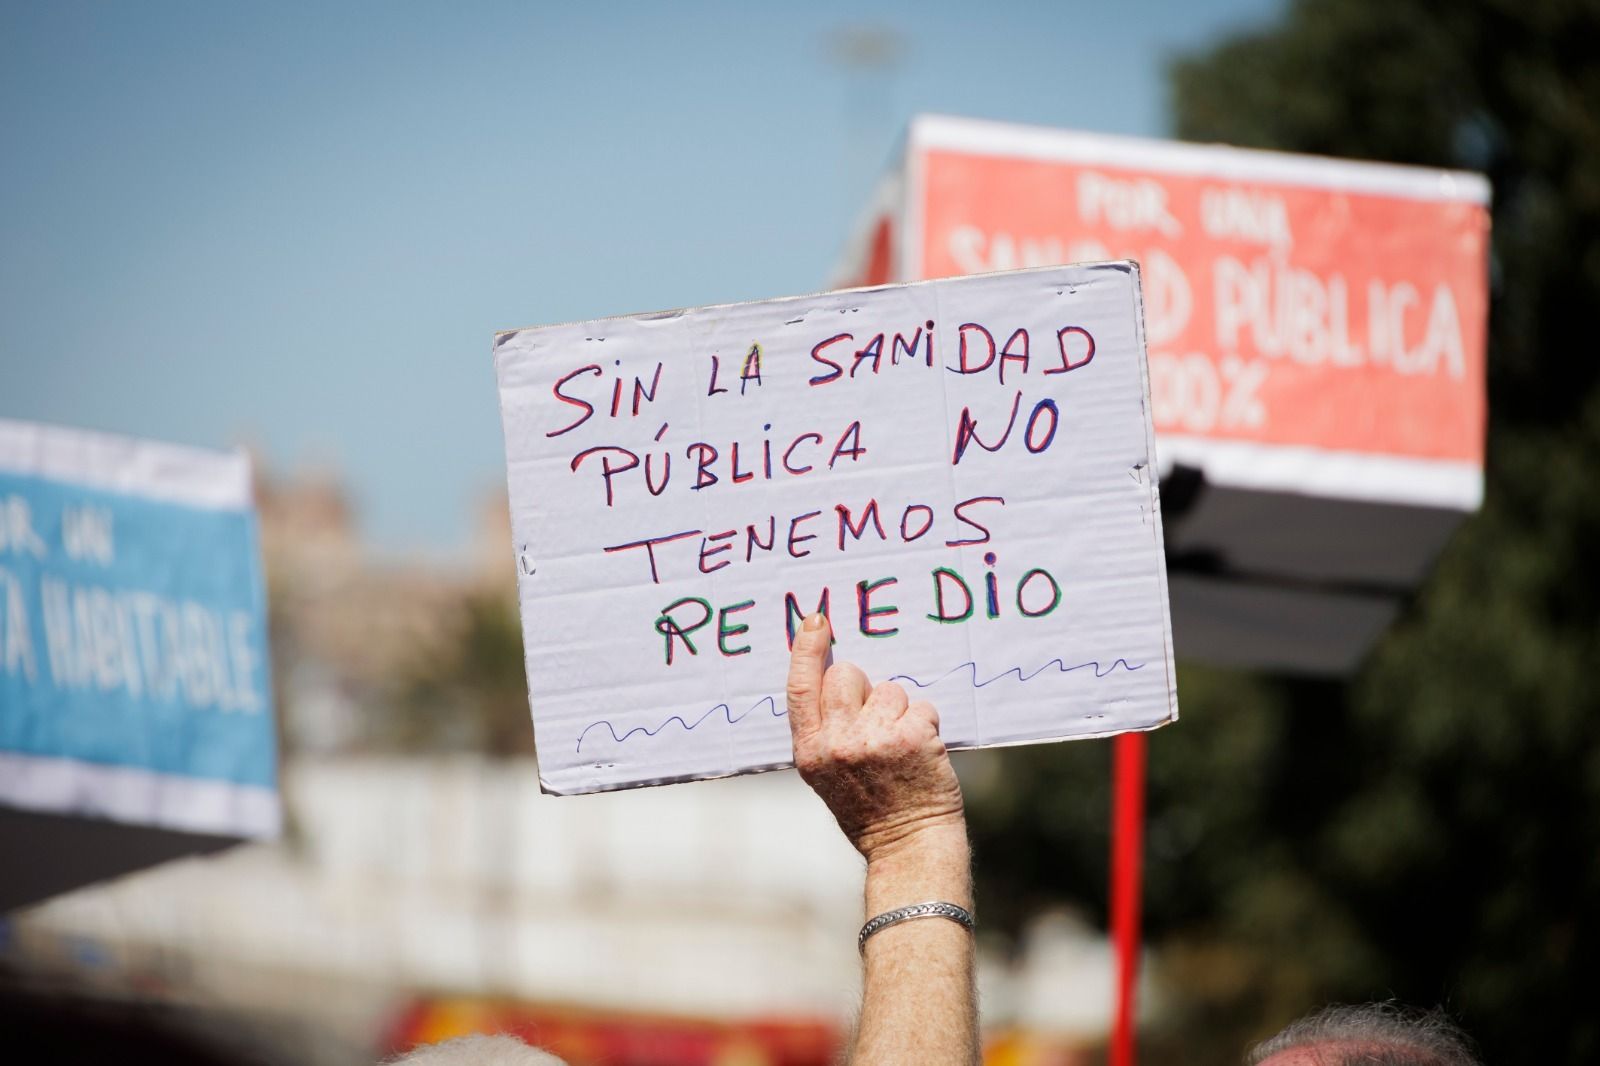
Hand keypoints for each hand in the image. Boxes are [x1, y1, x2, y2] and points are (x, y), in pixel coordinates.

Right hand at [786, 613, 964, 861]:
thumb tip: (836, 678)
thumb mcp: (826, 775)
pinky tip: (922, 754)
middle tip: (876, 722)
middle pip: (847, 675)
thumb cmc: (869, 810)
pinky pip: (921, 706)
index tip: (817, 621)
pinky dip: (926, 725)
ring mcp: (875, 739)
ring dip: (900, 711)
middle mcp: (837, 743)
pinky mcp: (912, 738)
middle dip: (865, 688)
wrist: (909, 847)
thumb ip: (824, 731)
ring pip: (890, 690)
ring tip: (900, 749)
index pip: (801, 687)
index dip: (807, 649)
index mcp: (809, 752)